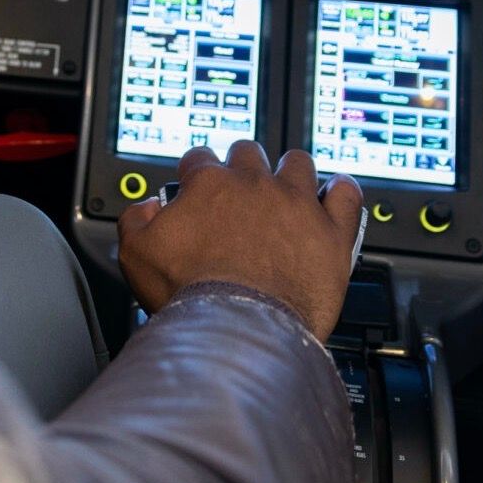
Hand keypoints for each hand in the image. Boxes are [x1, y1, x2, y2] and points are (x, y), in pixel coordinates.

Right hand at [116, 141, 363, 335]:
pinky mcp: (331, 231)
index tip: (197, 186)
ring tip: (287, 188)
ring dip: (290, 171)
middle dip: (242, 166)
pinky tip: (336, 194)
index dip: (195, 172)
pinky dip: (342, 190)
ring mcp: (297, 204)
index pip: (199, 159)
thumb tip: (148, 208)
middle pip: (248, 153)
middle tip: (240, 191)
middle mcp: (254, 185)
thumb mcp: (136, 256)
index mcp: (209, 186)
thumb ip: (135, 221)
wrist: (240, 329)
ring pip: (297, 163)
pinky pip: (346, 194)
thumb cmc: (193, 297)